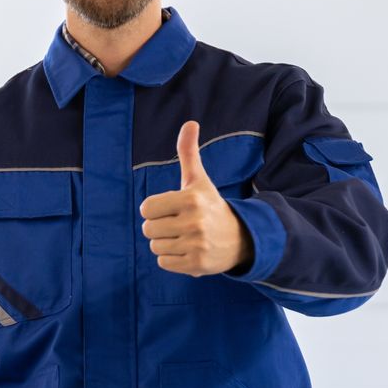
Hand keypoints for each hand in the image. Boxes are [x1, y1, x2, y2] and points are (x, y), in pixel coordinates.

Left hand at [139, 120, 252, 276]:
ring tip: (185, 238)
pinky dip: (172, 259)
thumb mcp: (199, 180)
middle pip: (148, 229)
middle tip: (180, 225)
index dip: (156, 209)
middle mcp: (194, 222)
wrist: (240, 238)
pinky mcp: (196, 265)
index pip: (146, 208)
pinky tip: (189, 251)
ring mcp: (196, 244)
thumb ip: (188, 152)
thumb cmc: (210, 206)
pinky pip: (164, 263)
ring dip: (166, 244)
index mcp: (190, 198)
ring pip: (155, 247)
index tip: (172, 209)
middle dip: (160, 228)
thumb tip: (190, 122)